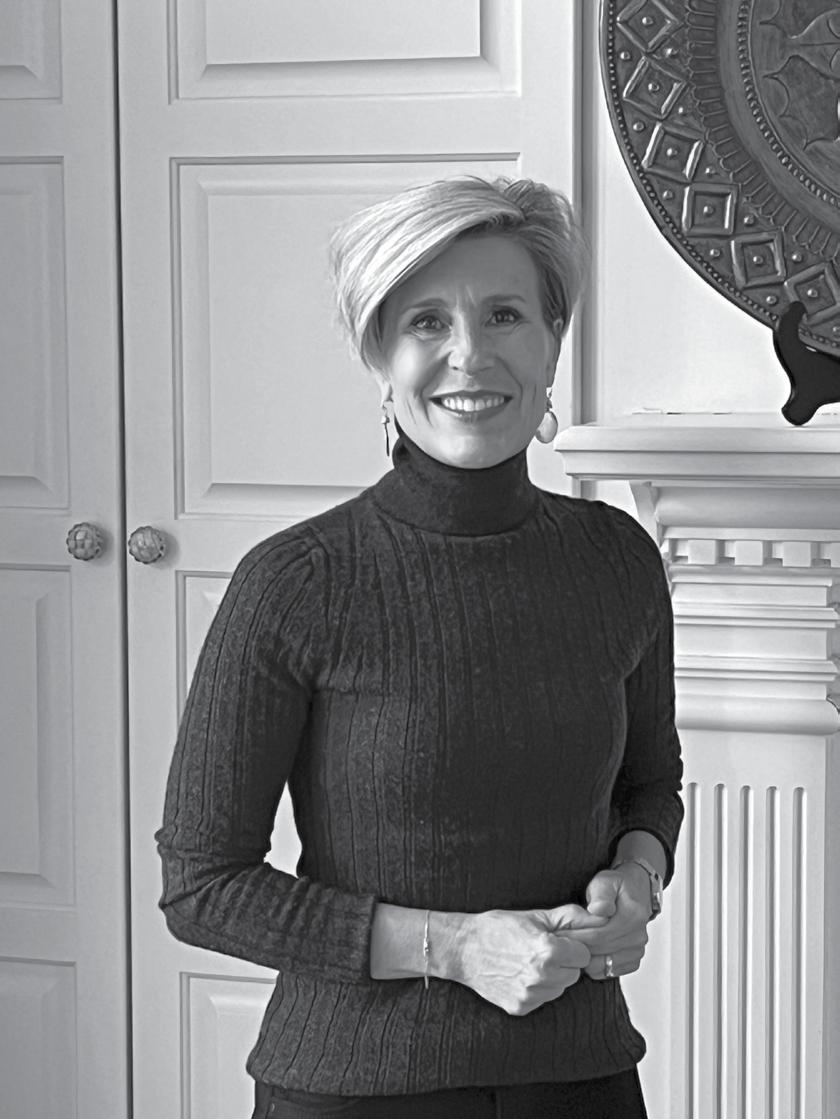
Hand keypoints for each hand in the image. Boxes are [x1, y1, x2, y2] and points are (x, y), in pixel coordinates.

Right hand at [452, 904, 606, 1015]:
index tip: (557, 940)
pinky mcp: (520, 1007)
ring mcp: (530, 995)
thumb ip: (570, 917)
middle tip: (542, 950)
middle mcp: (541, 976)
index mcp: (548, 950)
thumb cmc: (499, 927)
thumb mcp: (535, 915)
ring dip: (552, 977)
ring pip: (560, 989)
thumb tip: (599, 917)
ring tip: (529, 961)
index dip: (572, 946)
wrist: (464, 948)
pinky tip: (520, 974)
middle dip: (564, 963)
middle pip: (574, 974)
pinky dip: (537, 989)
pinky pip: (542, 999)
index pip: (583, 955)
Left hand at [563, 863, 652, 980]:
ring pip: (604, 964)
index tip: (558, 933)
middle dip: (576, 947)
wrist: (634, 892)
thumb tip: (599, 910)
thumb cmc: (616, 886)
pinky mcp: (634, 960)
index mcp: (632, 916)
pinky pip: (610, 971)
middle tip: (557, 944)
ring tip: (569, 948)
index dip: (576, 935)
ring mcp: (637, 950)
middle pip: (600, 949)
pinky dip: (596, 966)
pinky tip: (585, 955)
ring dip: (584, 959)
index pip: (598, 934)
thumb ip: (601, 894)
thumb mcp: (606, 881)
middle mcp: (638, 936)